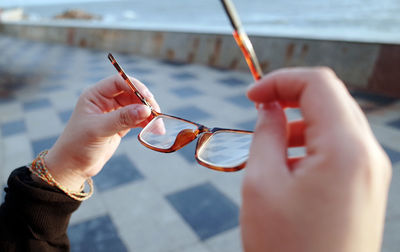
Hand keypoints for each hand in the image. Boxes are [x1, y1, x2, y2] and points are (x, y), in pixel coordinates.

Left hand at [42, 75, 159, 190]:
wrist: (72, 166)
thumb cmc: (78, 145)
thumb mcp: (99, 130)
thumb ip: (122, 118)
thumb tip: (146, 109)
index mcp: (95, 95)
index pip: (119, 82)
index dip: (135, 87)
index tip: (148, 98)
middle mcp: (105, 101)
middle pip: (131, 93)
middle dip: (145, 102)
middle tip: (156, 113)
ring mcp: (113, 113)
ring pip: (137, 107)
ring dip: (149, 114)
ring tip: (158, 125)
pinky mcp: (120, 125)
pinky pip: (137, 119)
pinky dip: (147, 123)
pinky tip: (154, 129)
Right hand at [241, 68, 391, 251]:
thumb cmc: (285, 246)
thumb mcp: (262, 183)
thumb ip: (266, 134)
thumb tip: (269, 109)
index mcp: (345, 148)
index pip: (318, 84)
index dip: (280, 80)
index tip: (251, 96)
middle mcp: (368, 155)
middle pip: (331, 99)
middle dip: (291, 97)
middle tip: (259, 112)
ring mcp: (371, 172)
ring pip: (336, 122)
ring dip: (300, 122)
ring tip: (271, 145)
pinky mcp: (365, 187)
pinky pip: (340, 148)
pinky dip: (312, 143)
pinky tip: (289, 166)